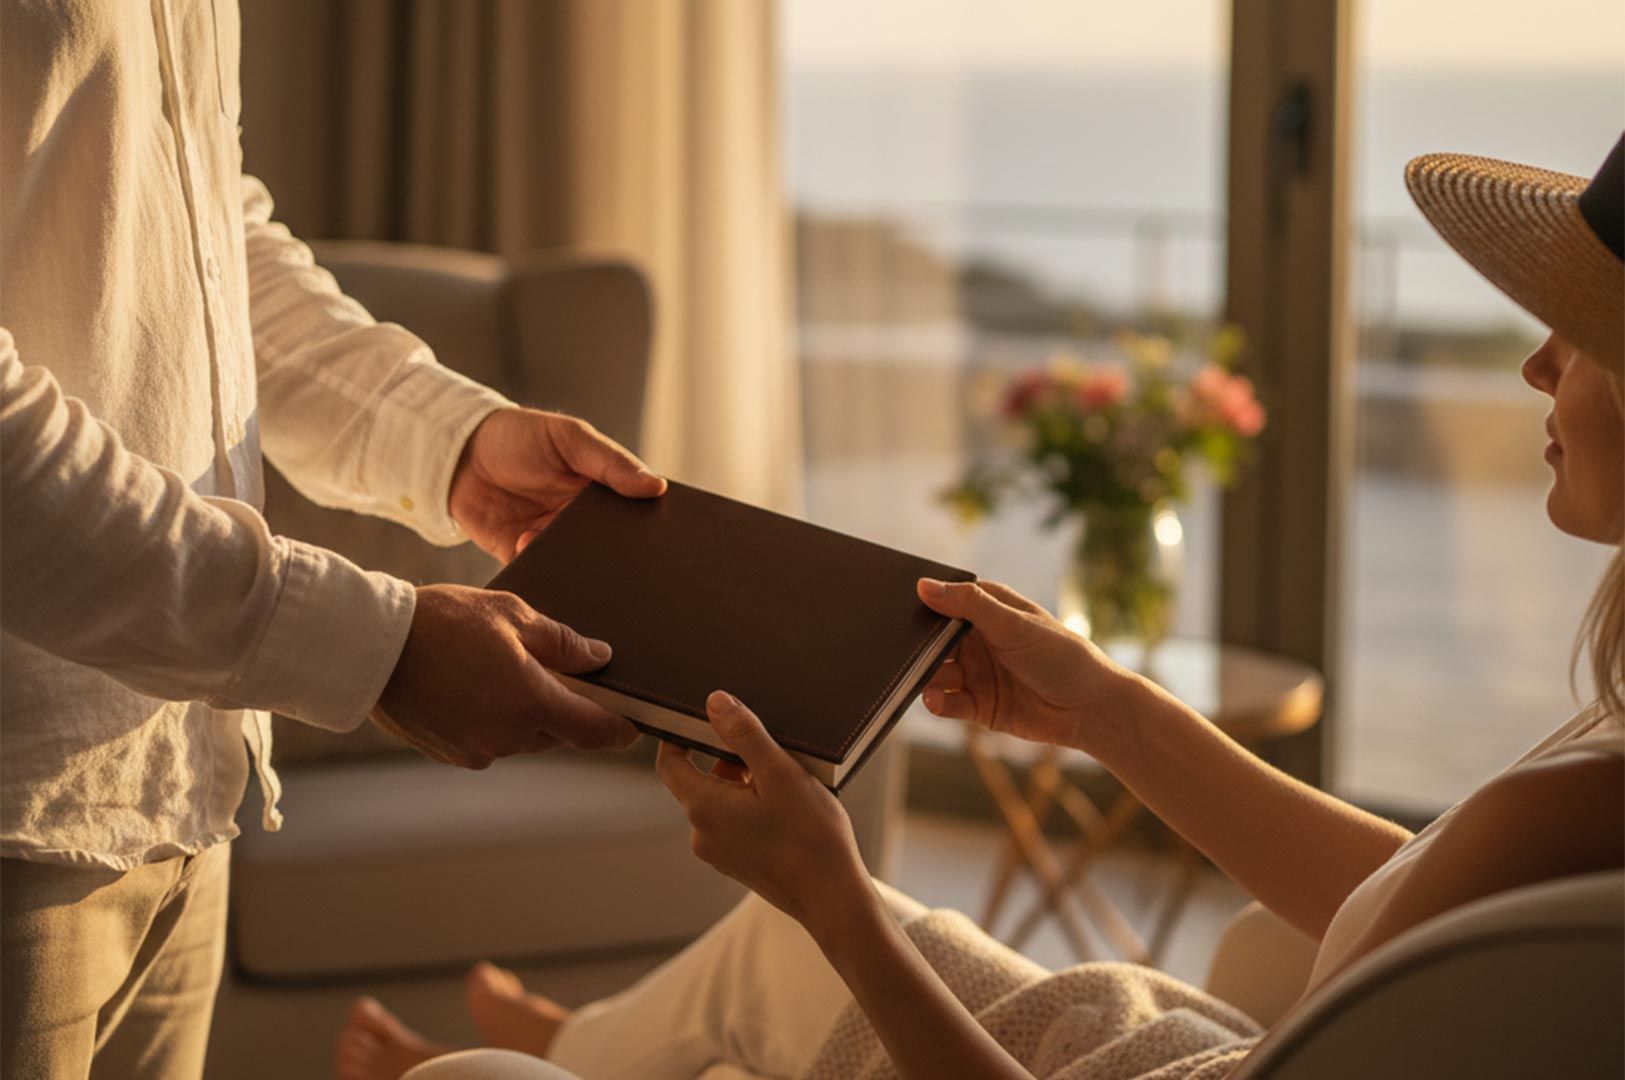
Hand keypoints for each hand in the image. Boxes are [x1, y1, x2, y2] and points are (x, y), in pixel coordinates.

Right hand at [371, 584, 637, 767]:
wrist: (369, 646)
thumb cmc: (442, 622)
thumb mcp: (511, 615)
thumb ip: (562, 642)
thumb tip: (600, 658)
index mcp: (530, 702)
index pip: (594, 731)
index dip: (619, 729)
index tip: (633, 723)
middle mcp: (508, 736)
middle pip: (559, 732)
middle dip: (564, 707)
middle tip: (555, 671)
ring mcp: (477, 750)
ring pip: (524, 737)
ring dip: (526, 712)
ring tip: (504, 670)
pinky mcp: (450, 754)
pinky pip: (490, 740)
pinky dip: (494, 719)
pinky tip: (475, 686)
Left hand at [448, 408, 665, 561]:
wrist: (458, 454)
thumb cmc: (519, 436)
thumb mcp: (571, 439)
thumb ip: (611, 463)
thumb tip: (657, 486)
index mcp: (602, 492)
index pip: (635, 517)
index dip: (649, 531)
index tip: (665, 546)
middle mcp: (582, 522)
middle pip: (611, 549)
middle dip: (618, 560)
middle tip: (629, 568)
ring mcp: (554, 542)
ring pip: (579, 568)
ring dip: (580, 569)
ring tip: (582, 565)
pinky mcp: (524, 558)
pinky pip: (542, 576)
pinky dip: (544, 576)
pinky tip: (538, 556)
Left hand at [655, 691, 873, 935]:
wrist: (833, 898)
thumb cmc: (811, 836)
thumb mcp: (780, 772)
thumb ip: (744, 734)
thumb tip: (714, 702)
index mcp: (703, 807)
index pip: (669, 762)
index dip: (678, 735)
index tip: (702, 717)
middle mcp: (702, 833)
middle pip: (697, 780)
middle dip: (726, 758)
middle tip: (765, 747)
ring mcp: (719, 853)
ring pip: (719, 801)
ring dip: (743, 783)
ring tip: (784, 779)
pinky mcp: (737, 864)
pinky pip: (733, 823)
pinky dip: (751, 806)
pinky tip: (786, 806)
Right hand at [915, 578, 1133, 751]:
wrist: (1091, 709)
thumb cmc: (1062, 656)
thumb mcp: (1013, 624)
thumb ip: (968, 605)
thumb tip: (924, 585)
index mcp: (988, 612)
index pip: (945, 602)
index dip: (924, 606)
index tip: (898, 609)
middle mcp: (979, 641)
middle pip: (935, 641)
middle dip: (918, 646)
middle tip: (901, 650)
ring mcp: (978, 673)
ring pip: (937, 672)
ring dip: (925, 675)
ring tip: (917, 677)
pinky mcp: (979, 706)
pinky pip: (948, 702)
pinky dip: (937, 701)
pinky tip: (933, 698)